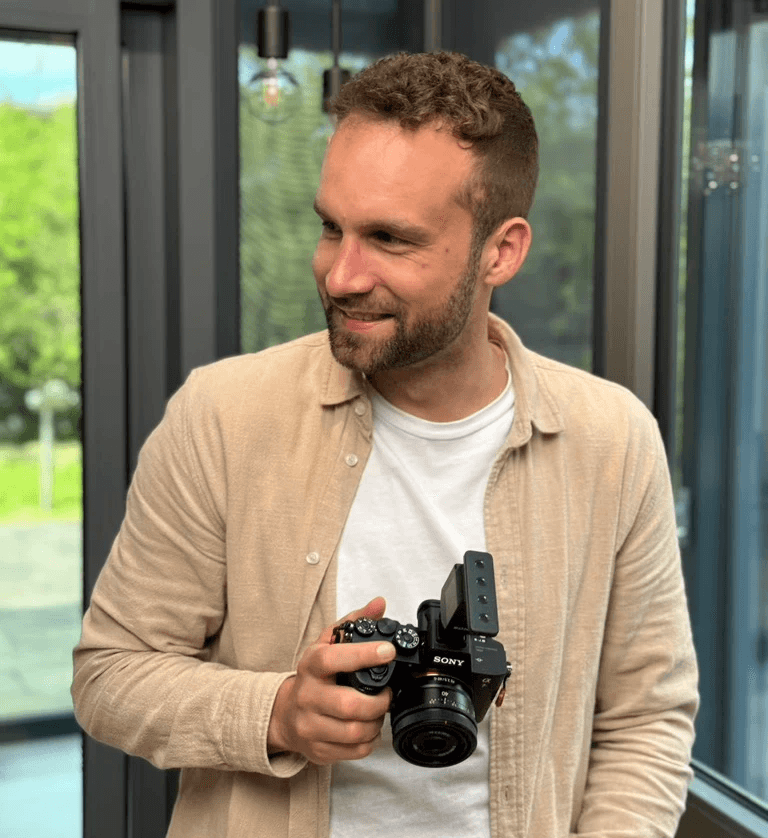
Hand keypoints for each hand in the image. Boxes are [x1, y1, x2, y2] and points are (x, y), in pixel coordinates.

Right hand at [267, 597, 395, 764]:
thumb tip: (379, 604)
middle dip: (378, 701)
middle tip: (386, 693)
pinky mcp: (318, 750)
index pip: (334, 659)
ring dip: (376, 722)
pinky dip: (369, 740)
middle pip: (349, 705)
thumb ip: (354, 622)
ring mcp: (310, 726)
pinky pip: (354, 751)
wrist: (285, 713)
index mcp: (311, 666)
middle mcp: (308, 696)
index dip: (364, 655)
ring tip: (378, 711)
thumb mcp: (328, 643)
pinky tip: (367, 727)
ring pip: (354, 732)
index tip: (388, 652)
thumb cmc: (313, 676)